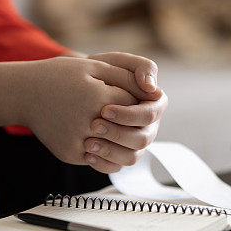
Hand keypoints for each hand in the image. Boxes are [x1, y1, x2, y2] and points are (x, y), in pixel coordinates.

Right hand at [21, 56, 153, 166]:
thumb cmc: (60, 75)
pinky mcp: (70, 155)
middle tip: (128, 117)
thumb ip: (126, 77)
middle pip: (132, 134)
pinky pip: (102, 163)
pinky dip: (110, 156)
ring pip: (122, 154)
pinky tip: (108, 143)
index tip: (130, 96)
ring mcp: (78, 142)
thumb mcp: (93, 65)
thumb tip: (154, 91)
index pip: (135, 105)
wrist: (24, 94)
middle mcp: (88, 123)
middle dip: (134, 125)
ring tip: (123, 132)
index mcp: (97, 98)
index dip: (136, 101)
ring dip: (127, 144)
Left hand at [82, 53, 167, 172]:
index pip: (150, 115)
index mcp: (154, 105)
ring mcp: (134, 144)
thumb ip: (141, 67)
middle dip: (117, 133)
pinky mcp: (119, 156)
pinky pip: (116, 168)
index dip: (129, 115)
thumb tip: (152, 87)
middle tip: (93, 126)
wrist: (76, 88)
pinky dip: (102, 163)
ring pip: (131, 158)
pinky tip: (86, 154)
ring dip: (110, 151)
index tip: (104, 109)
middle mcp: (148, 127)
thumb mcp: (117, 62)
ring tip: (87, 143)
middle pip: (142, 139)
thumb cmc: (100, 71)